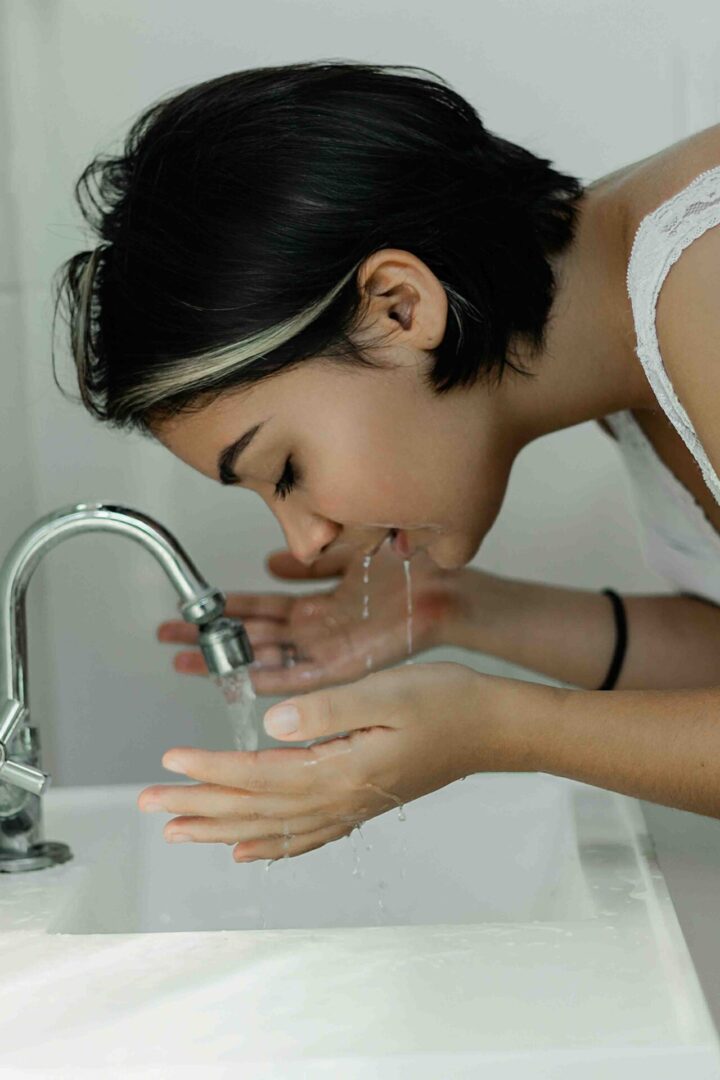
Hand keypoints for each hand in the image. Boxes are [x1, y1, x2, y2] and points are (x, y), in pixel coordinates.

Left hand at [137, 662, 543, 860]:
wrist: (493, 727)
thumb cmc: (446, 702)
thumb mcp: (386, 691)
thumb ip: (327, 710)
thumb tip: (271, 727)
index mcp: (341, 769)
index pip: (259, 775)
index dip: (211, 769)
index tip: (170, 760)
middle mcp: (341, 798)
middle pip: (255, 809)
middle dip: (199, 805)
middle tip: (150, 803)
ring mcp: (352, 806)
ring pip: (273, 828)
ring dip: (222, 829)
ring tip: (180, 830)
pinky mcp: (362, 803)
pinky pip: (306, 836)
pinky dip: (271, 847)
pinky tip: (248, 852)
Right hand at [157, 544, 479, 694]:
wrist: (449, 587)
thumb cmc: (408, 568)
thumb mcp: (347, 553)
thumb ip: (310, 560)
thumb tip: (271, 560)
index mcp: (316, 605)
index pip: (258, 609)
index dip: (222, 610)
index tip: (188, 611)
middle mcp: (316, 631)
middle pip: (252, 636)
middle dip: (210, 638)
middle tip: (166, 639)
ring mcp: (329, 650)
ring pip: (267, 659)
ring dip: (228, 661)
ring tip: (186, 660)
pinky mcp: (348, 666)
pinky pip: (303, 678)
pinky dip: (274, 680)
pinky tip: (244, 681)